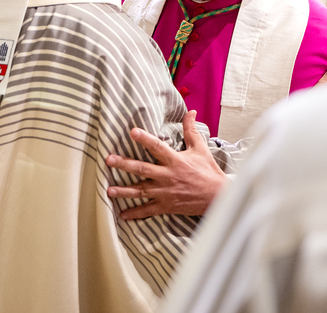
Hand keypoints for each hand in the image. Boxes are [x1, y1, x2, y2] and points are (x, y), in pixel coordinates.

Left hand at [105, 111, 226, 219]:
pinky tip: (123, 215)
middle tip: (109, 160)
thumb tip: (191, 112)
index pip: (157, 147)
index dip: (145, 139)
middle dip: (124, 164)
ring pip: (141, 191)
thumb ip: (191, 130)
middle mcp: (168, 176)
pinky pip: (148, 210)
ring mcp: (165, 192)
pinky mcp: (166, 205)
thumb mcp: (200, 148)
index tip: (133, 132)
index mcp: (175, 160)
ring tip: (109, 191)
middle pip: (142, 169)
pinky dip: (136, 213)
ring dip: (124, 191)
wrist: (217, 196)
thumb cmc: (208, 171)